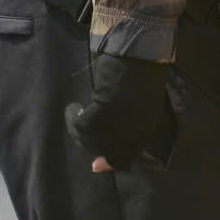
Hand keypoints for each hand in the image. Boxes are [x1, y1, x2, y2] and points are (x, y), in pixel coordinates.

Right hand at [65, 52, 177, 172]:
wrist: (141, 54)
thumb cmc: (142, 77)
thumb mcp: (139, 107)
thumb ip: (126, 129)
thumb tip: (100, 162)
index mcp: (147, 129)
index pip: (127, 158)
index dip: (110, 162)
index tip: (95, 165)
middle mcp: (136, 129)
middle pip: (105, 151)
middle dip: (90, 143)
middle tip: (81, 127)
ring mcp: (123, 119)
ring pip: (91, 139)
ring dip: (78, 130)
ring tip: (76, 115)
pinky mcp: (108, 106)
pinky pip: (83, 124)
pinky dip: (73, 119)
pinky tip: (73, 109)